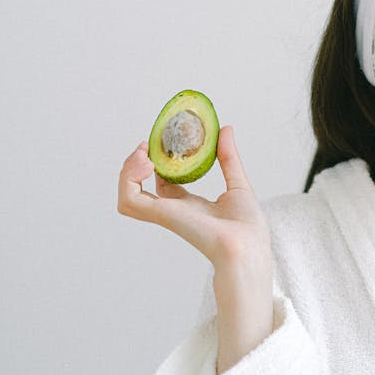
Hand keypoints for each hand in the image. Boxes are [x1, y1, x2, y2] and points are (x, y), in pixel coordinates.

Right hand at [118, 125, 273, 372]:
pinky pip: (129, 198)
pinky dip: (129, 179)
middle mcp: (173, 210)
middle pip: (139, 186)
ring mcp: (164, 213)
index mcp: (189, 205)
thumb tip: (226, 129)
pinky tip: (148, 164)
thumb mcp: (237, 182)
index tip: (163, 140)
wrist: (247, 245)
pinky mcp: (160, 215)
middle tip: (146, 147)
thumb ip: (228, 157)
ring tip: (144, 155)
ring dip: (128, 170)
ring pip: (127, 193)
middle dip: (135, 164)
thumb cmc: (247, 227)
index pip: (163, 181)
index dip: (158, 160)